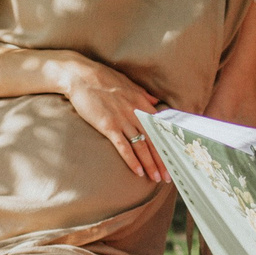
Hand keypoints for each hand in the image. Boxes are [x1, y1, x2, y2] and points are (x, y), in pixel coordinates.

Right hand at [54, 55, 166, 179]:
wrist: (81, 76)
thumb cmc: (103, 78)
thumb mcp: (128, 84)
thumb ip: (144, 95)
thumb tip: (155, 101)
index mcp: (143, 103)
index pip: (160, 129)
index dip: (167, 145)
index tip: (173, 158)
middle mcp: (136, 113)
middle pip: (153, 141)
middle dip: (162, 160)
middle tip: (168, 176)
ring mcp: (122, 120)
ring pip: (141, 147)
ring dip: (150, 164)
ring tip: (156, 178)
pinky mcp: (108, 126)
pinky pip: (123, 147)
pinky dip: (132, 160)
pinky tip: (138, 172)